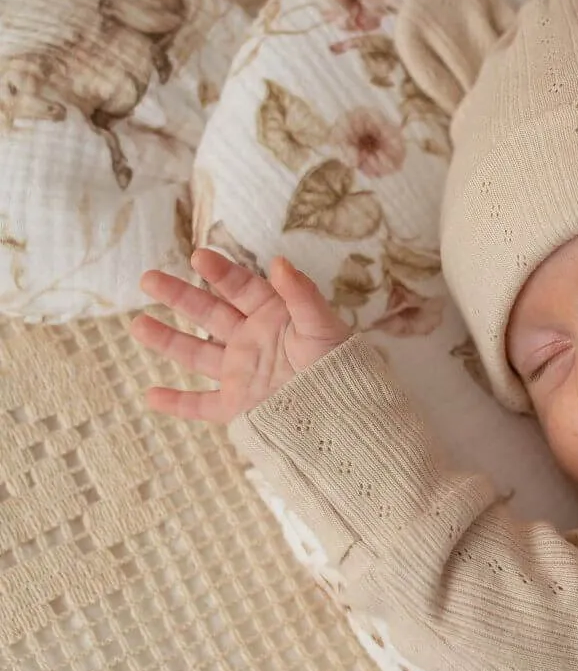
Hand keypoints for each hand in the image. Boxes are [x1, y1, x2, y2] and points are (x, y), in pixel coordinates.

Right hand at [132, 248, 349, 422]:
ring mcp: (242, 373)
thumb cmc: (342, 366)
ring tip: (137, 324)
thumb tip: (280, 261)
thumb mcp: (324, 326)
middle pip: (208, 313)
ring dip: (167, 340)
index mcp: (273, 315)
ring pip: (197, 353)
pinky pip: (202, 405)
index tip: (198, 256)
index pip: (240, 287)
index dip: (219, 271)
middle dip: (178, 296)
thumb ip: (302, 295)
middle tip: (147, 278)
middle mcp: (252, 340)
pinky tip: (150, 394)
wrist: (347, 414)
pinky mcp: (239, 406)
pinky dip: (177, 403)